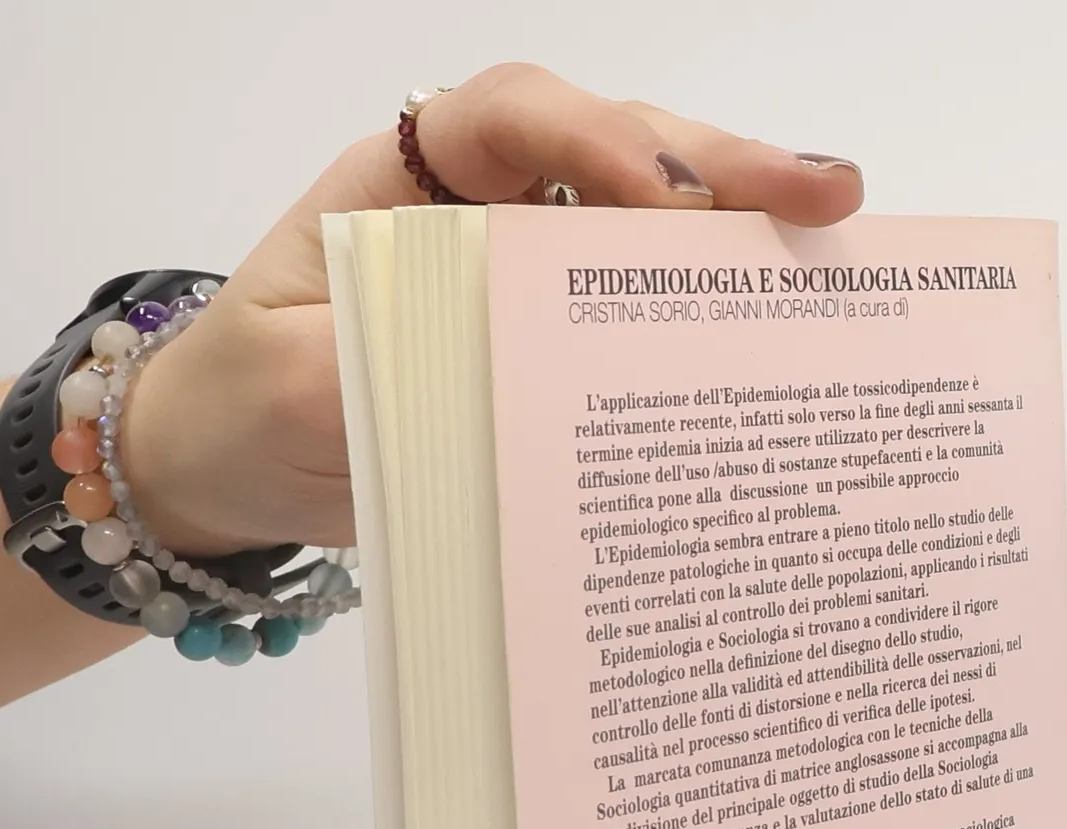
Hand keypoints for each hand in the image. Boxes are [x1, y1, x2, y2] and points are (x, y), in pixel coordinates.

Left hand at [126, 65, 864, 556]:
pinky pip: (636, 322)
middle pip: (612, 153)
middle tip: (824, 196)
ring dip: (739, 237)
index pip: (508, 119)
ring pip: (643, 231)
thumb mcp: (287, 389)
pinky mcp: (550, 351)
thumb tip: (494, 383)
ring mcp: (525, 278)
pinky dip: (706, 324)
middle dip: (719, 170)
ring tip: (837, 246)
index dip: (592, 138)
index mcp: (405, 186)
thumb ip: (378, 370)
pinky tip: (780, 333)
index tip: (660, 195)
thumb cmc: (243, 406)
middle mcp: (482, 212)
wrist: (229, 470)